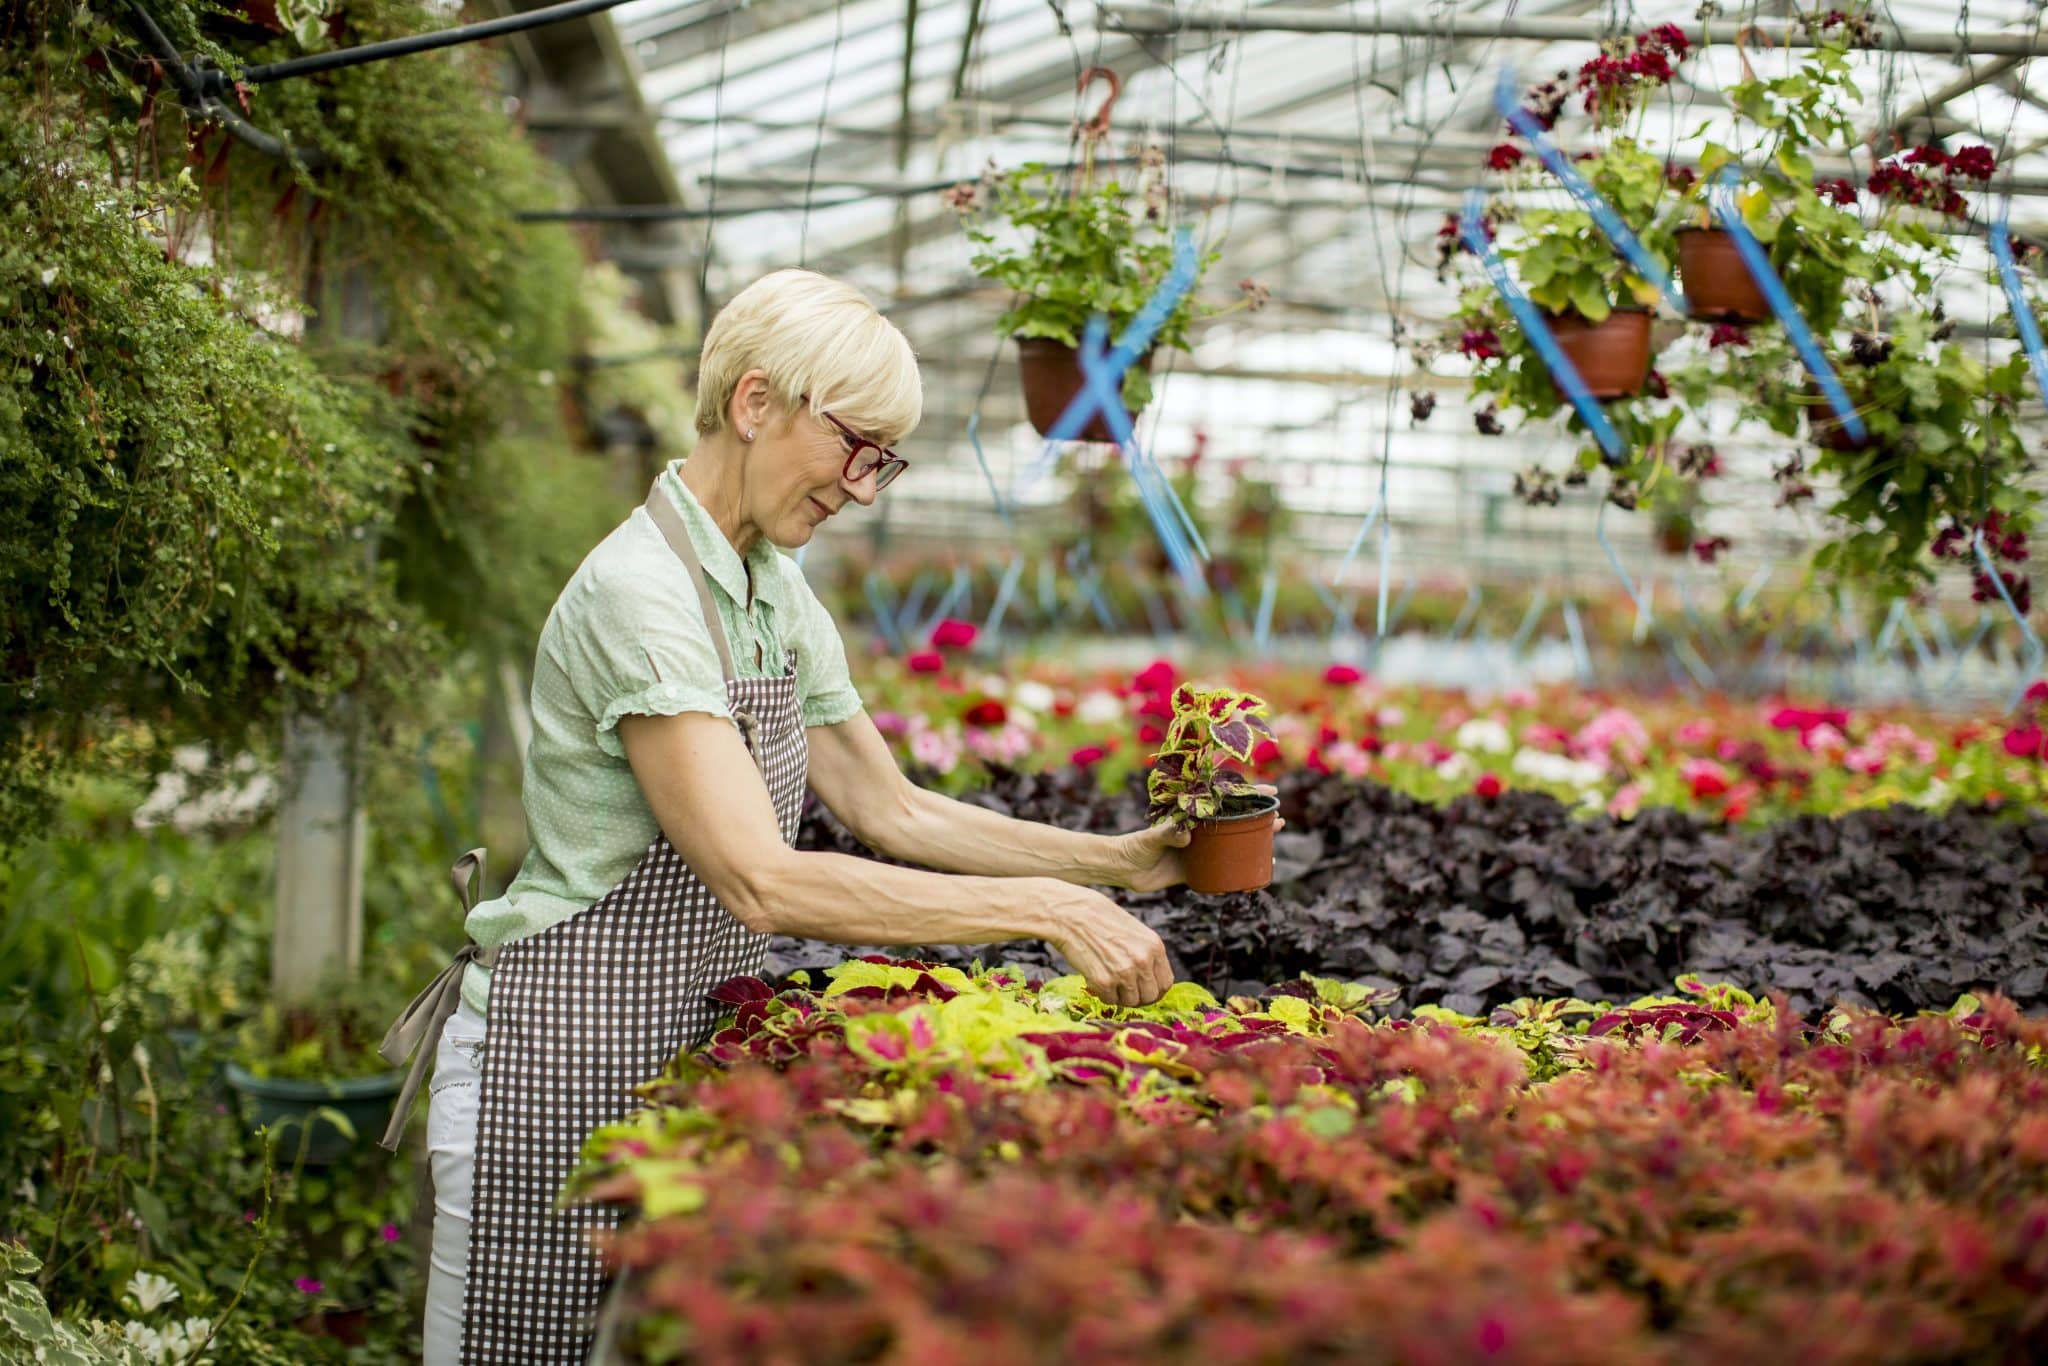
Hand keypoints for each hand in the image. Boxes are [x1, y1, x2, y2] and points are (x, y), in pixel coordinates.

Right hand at [1040, 885, 1173, 1006]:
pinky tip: (1095, 977)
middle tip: (1124, 991)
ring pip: (1131, 1002)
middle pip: (1151, 997)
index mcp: (1154, 946)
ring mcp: (1124, 973)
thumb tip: (1150, 979)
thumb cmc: (1099, 919)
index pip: (1165, 983)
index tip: (1143, 990)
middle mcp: (1143, 961)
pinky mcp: (1104, 982)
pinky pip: (1109, 1001)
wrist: (1071, 914)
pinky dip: (1103, 994)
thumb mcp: (1134, 931)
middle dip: (1138, 997)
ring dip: (1120, 996)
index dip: (1154, 990)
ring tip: (1108, 980)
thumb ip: (1146, 954)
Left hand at [1102, 785, 1284, 892]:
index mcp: (1192, 817)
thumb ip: (1167, 833)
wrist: (1123, 870)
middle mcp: (1198, 832)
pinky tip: (1254, 876)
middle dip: (1258, 819)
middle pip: (1235, 822)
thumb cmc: (1135, 846)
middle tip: (1280, 819)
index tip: (1271, 791)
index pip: (1224, 801)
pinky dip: (1238, 873)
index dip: (1249, 795)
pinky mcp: (1195, 872)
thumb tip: (1186, 835)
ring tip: (1273, 844)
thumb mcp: (1152, 837)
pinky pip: (1221, 871)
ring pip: (1232, 845)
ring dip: (1253, 844)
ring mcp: (1198, 851)